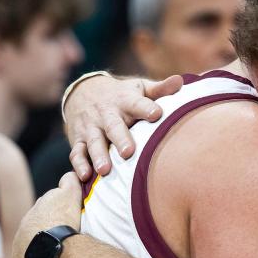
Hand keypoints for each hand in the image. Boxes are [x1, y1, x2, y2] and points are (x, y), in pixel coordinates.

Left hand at [11, 172, 83, 257]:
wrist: (50, 247)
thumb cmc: (62, 221)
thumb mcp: (68, 195)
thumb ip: (69, 183)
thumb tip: (71, 174)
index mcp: (35, 213)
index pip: (43, 212)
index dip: (54, 216)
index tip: (62, 222)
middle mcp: (23, 231)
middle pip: (32, 232)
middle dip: (42, 236)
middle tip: (59, 243)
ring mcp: (19, 251)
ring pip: (26, 253)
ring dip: (35, 257)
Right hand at [66, 73, 181, 179]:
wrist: (83, 91)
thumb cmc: (121, 95)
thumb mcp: (138, 88)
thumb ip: (159, 89)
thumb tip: (180, 81)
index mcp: (125, 100)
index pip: (136, 103)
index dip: (146, 108)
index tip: (157, 114)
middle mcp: (106, 114)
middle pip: (113, 126)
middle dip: (120, 139)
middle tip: (128, 152)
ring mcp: (91, 127)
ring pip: (94, 142)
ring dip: (98, 156)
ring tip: (105, 170)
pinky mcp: (78, 139)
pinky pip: (77, 152)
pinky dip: (79, 164)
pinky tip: (85, 176)